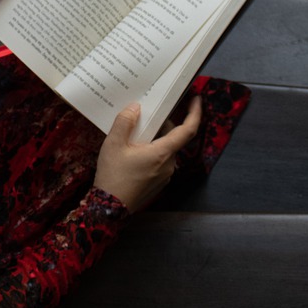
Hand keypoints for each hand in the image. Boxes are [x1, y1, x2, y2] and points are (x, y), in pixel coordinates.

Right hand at [92, 98, 200, 212]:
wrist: (110, 208)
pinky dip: (152, 150)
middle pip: (174, 138)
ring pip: (166, 149)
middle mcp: (169, 164)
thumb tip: (135, 107)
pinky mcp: (158, 182)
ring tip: (135, 132)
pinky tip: (134, 150)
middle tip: (147, 114)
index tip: (197, 99)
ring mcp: (165, 175)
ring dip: (156, 138)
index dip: (195, 113)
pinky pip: (160, 161)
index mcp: (163, 153)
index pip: (188, 130)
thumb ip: (125, 121)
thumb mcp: (114, 144)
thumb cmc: (113, 175)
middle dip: (164, 124)